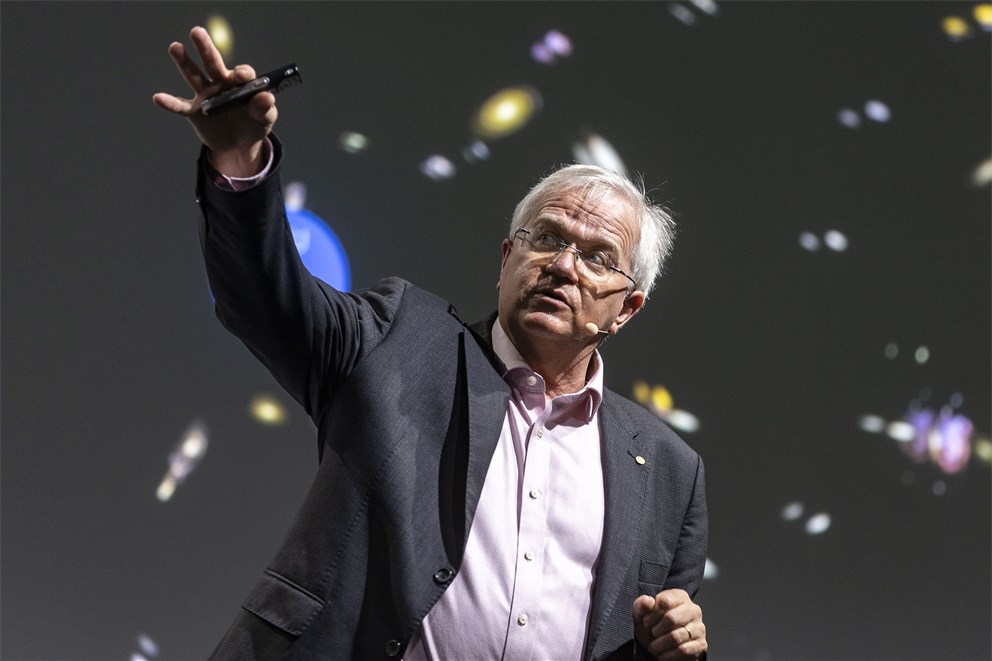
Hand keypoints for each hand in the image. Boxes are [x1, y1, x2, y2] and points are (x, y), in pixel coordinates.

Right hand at [152, 26, 277, 175]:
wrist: (240, 144)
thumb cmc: (254, 125)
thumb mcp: (265, 119)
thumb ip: (265, 108)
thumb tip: (267, 96)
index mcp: (241, 83)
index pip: (241, 73)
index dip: (241, 73)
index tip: (241, 76)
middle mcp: (221, 83)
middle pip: (213, 62)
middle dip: (206, 47)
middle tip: (197, 31)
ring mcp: (206, 95)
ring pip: (193, 75)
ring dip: (184, 62)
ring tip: (175, 47)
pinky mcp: (195, 111)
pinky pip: (180, 106)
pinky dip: (169, 103)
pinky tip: (158, 98)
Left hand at [632, 589, 706, 659]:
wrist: (663, 647)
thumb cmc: (653, 626)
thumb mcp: (642, 614)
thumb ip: (642, 605)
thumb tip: (648, 601)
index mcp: (680, 597)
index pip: (665, 601)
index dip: (652, 614)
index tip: (646, 622)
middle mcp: (693, 610)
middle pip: (671, 618)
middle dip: (656, 630)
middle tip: (652, 634)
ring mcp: (699, 627)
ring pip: (676, 637)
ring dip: (660, 645)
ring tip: (654, 647)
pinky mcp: (701, 644)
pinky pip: (684, 651)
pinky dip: (669, 655)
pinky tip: (663, 654)